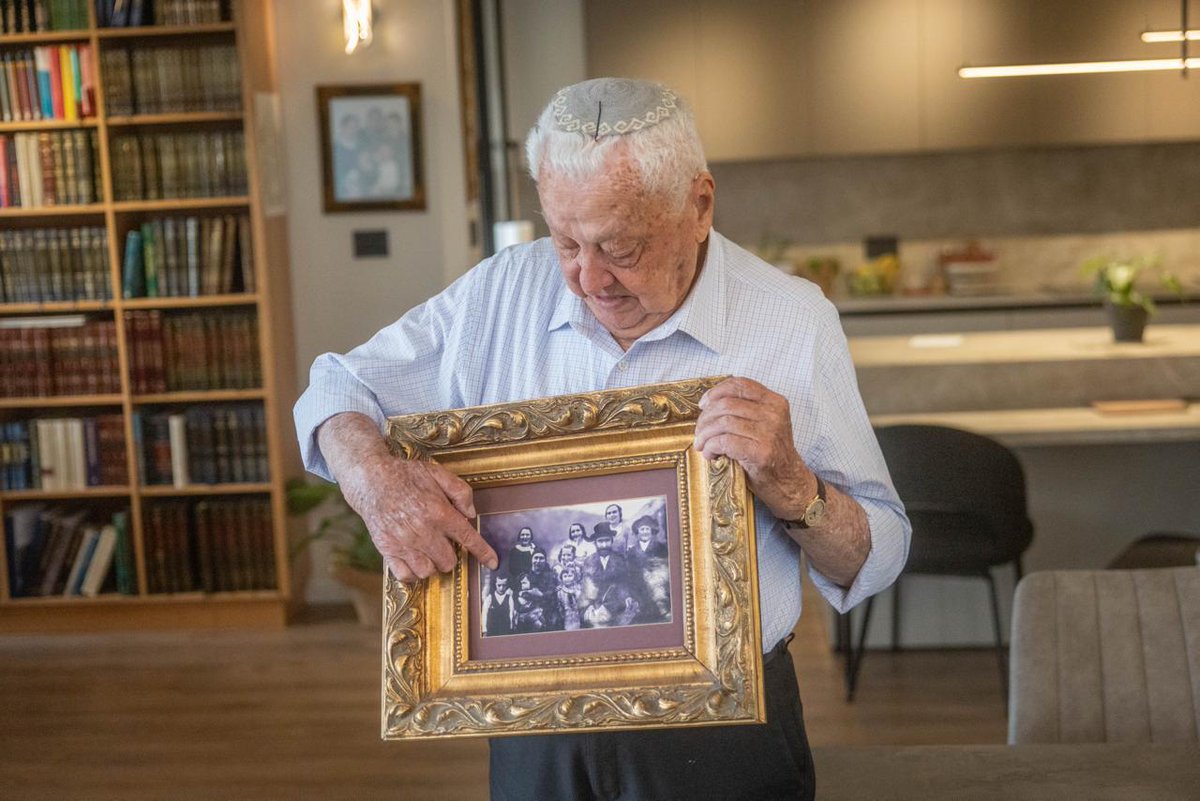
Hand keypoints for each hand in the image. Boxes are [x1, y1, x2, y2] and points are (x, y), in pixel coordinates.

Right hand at [318, 413, 498, 582]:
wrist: (370, 479)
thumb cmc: (406, 475)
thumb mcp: (438, 473)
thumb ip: (460, 492)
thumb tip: (471, 514)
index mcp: (439, 512)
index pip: (468, 538)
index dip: (483, 553)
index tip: (493, 563)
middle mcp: (423, 531)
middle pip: (448, 561)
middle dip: (451, 554)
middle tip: (443, 541)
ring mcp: (403, 543)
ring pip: (429, 571)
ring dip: (432, 564)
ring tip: (428, 549)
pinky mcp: (387, 549)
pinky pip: (406, 575)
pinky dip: (413, 572)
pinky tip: (414, 559)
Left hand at [692, 377, 815, 520]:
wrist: (789, 482)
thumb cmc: (770, 453)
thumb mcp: (764, 424)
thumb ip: (745, 410)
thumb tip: (707, 405)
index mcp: (775, 402)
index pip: (740, 385)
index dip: (716, 392)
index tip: (703, 404)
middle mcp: (774, 414)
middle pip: (727, 405)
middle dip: (705, 418)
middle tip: (699, 432)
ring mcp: (770, 433)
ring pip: (723, 423)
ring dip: (705, 435)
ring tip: (702, 445)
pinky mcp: (761, 452)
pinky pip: (725, 442)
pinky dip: (711, 447)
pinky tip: (710, 454)